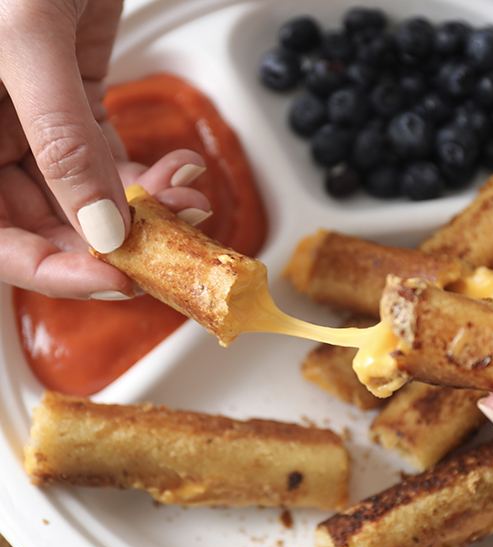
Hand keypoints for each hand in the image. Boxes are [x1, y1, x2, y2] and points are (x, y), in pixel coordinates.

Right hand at [0, 1, 210, 298]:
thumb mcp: (25, 44)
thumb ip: (61, 143)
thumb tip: (103, 231)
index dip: (55, 271)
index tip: (118, 278)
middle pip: (53, 227)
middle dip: (120, 242)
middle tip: (172, 246)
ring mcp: (36, 130)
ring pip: (93, 200)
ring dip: (147, 211)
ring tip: (189, 202)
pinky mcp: (77, 110)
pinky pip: (112, 165)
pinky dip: (149, 178)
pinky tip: (181, 173)